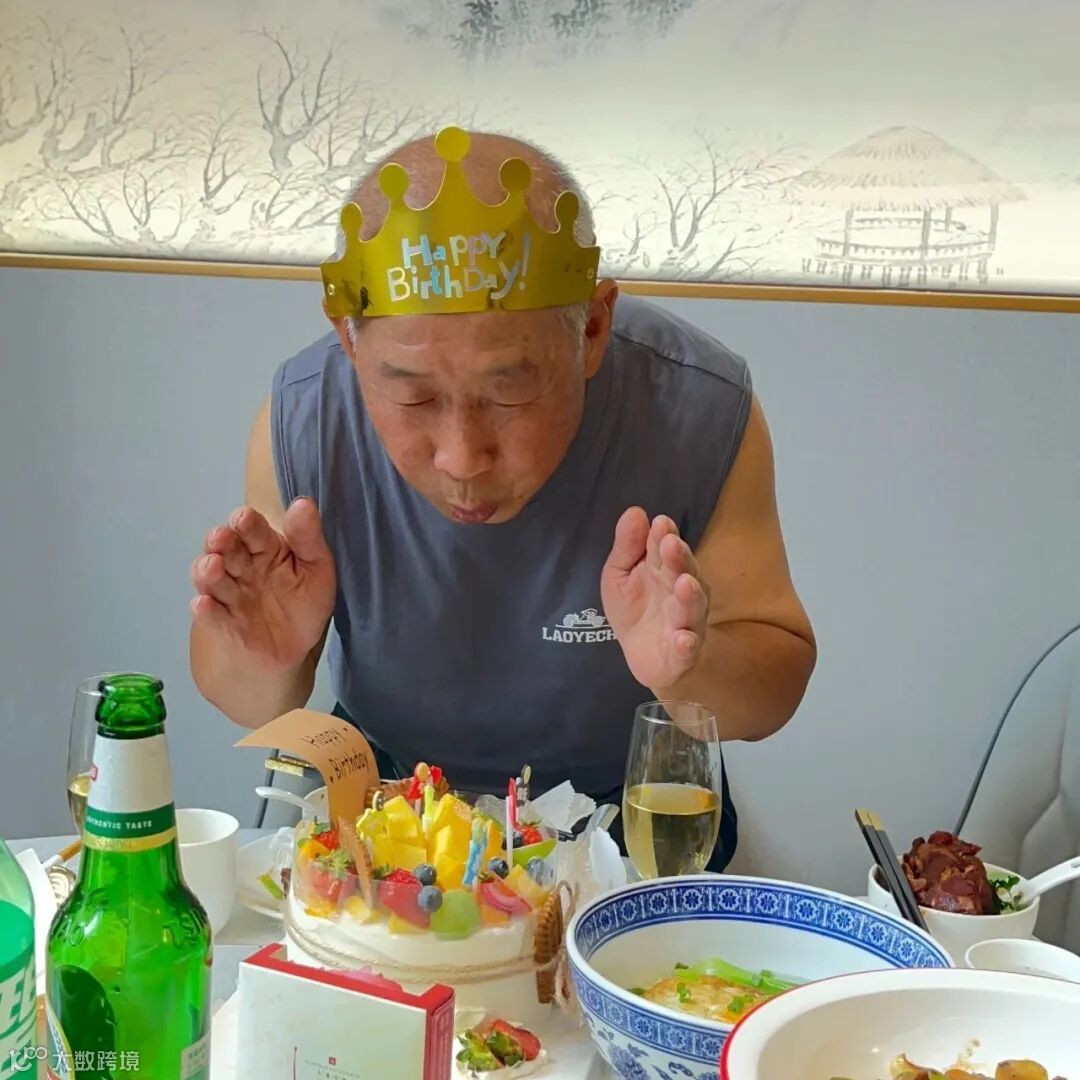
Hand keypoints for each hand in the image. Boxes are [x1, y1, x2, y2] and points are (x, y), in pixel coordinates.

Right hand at [190, 498, 335, 671]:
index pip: (252, 529)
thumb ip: (308, 537)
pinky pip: (211, 616)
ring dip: (207, 572)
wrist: (294, 647)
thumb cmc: (303, 600)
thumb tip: (303, 504)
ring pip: (211, 579)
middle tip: (221, 539)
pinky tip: (204, 604)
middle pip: (225, 549)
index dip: (246, 522)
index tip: (243, 518)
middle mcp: (241, 567)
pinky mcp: (225, 625)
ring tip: (212, 566)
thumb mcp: (316, 567)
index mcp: (264, 548)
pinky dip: (205, 611)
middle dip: (220, 542)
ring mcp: (230, 595)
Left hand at [601, 508, 709, 690]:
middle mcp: (681, 592)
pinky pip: (688, 649)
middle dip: (679, 559)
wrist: (645, 658)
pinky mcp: (682, 654)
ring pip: (692, 608)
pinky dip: (686, 645)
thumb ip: (628, 546)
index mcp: (664, 569)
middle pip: (684, 572)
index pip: (665, 548)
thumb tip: (635, 512)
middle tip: (671, 544)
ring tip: (684, 584)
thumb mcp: (620, 575)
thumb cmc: (635, 608)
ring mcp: (685, 622)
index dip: (663, 536)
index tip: (660, 523)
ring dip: (689, 596)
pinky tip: (683, 640)